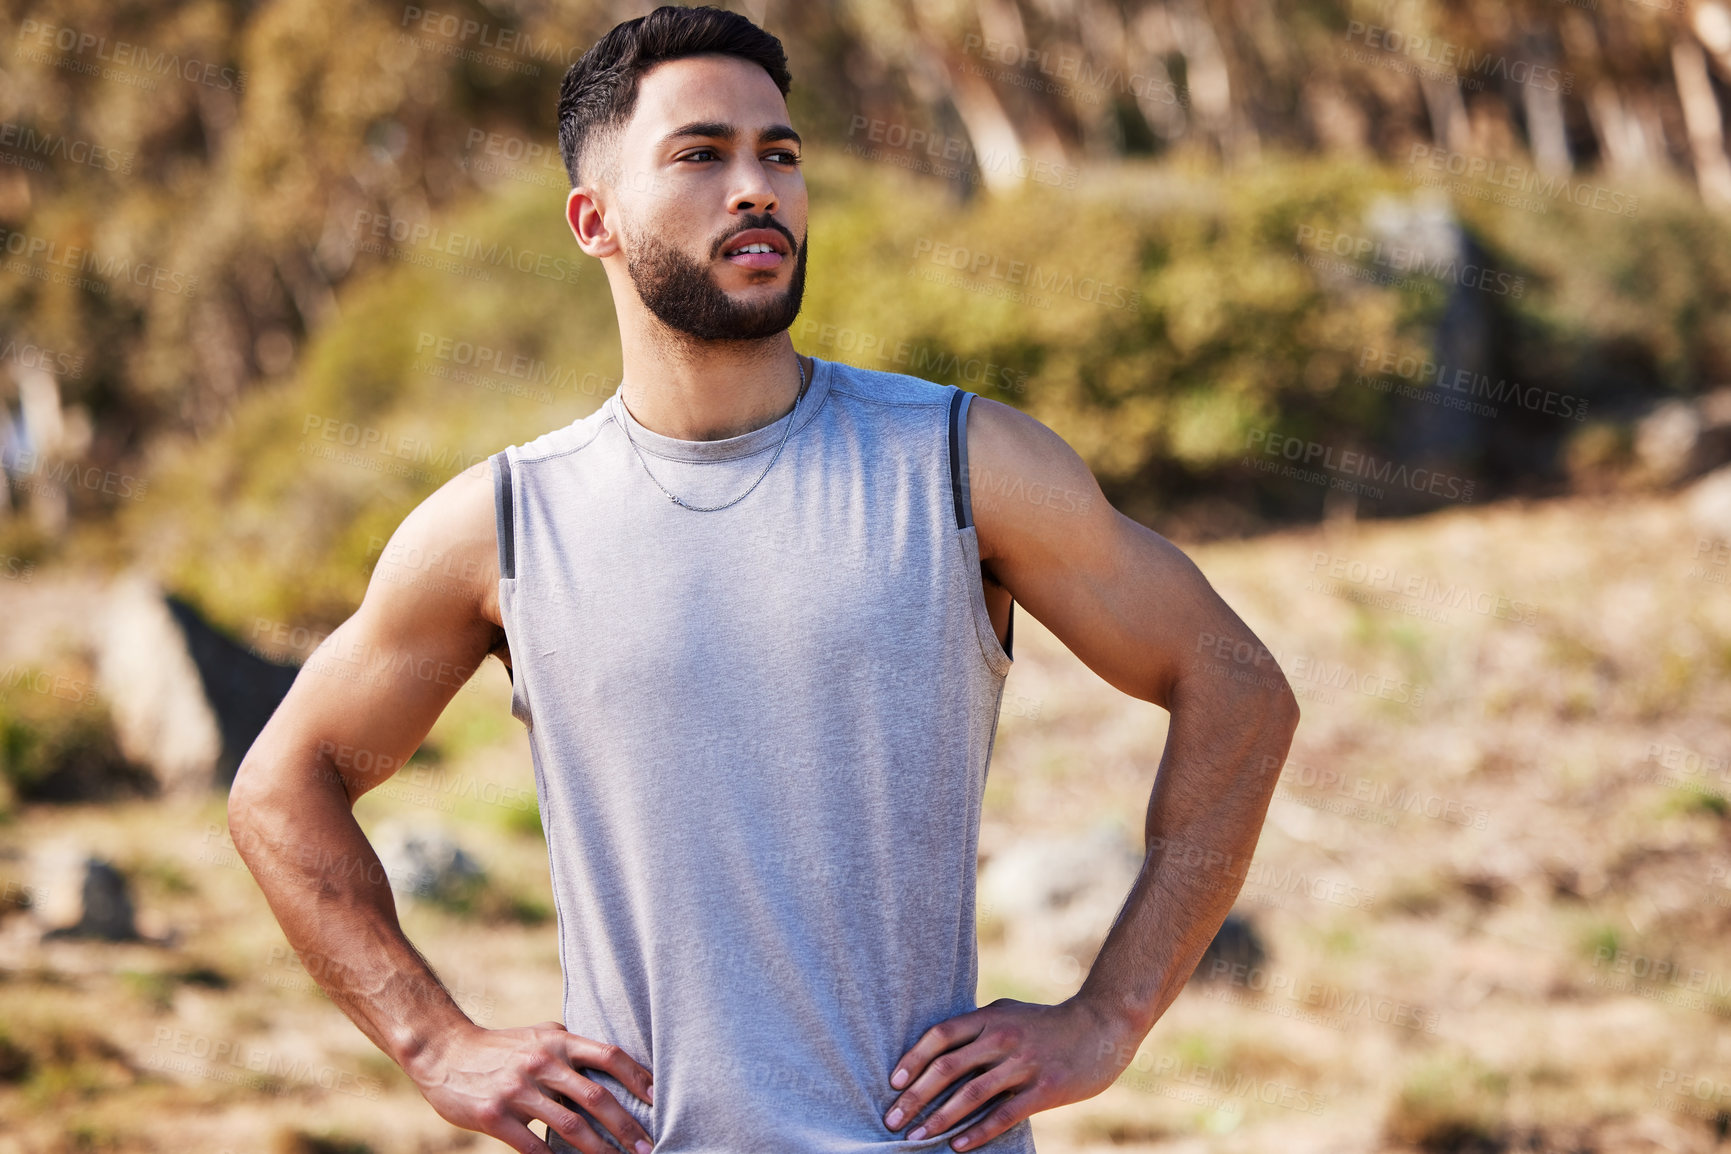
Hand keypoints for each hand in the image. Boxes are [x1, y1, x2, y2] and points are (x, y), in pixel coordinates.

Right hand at [406, 1020, 655, 1153]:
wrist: (444, 1051)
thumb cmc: (501, 1047)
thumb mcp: (540, 1035)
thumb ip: (572, 1048)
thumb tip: (613, 1064)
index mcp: (558, 1040)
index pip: (608, 1055)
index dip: (637, 1077)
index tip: (659, 1099)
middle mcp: (542, 1062)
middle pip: (596, 1096)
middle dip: (627, 1126)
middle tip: (648, 1147)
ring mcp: (518, 1089)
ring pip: (570, 1126)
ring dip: (600, 1151)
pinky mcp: (494, 1115)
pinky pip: (532, 1147)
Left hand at [882, 997, 1132, 1150]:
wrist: (1103, 1025)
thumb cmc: (1049, 1023)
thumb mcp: (1009, 1013)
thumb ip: (978, 1028)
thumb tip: (941, 1046)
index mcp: (990, 1018)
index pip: (940, 1035)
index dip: (913, 1059)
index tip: (893, 1083)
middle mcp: (1002, 1038)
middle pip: (947, 1068)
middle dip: (915, 1097)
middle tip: (892, 1120)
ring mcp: (1023, 1063)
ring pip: (971, 1094)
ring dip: (939, 1119)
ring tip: (917, 1139)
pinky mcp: (1044, 1088)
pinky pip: (1004, 1114)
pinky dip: (978, 1132)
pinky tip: (958, 1146)